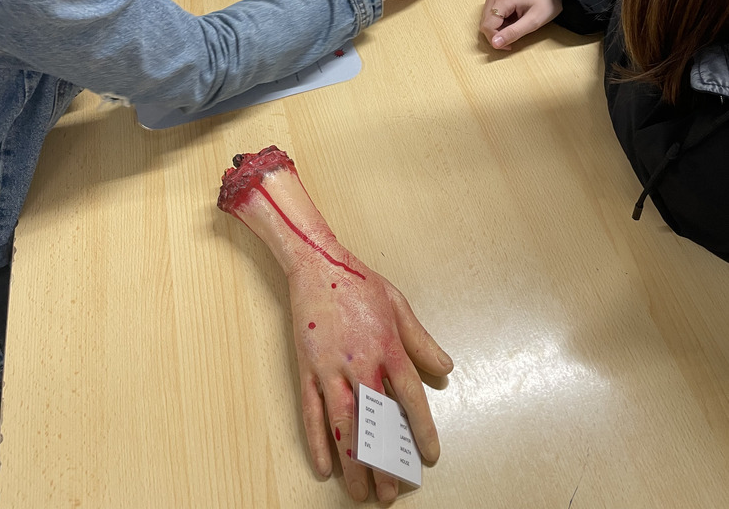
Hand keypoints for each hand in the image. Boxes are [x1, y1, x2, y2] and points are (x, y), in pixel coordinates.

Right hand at [288, 257, 450, 502]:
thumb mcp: (398, 305)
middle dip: (384, 459)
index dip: (420, 429)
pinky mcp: (306, 369)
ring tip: (360, 491)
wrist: (316, 265)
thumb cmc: (358, 283)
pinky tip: (325, 466)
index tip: (428, 456)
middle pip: (374, 420)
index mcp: (386, 345)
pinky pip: (311, 412)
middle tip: (391, 491)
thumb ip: (421, 341)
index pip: (408, 396)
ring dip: (353, 460)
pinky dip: (317, 440)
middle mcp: (359, 361)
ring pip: (343, 424)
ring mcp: (329, 367)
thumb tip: (445, 368)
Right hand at [480, 0, 561, 49]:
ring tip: (515, 25)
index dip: (496, 39)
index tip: (509, 45)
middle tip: (514, 36)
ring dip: (498, 27)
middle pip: (485, 22)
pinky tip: (512, 19)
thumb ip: (512, 33)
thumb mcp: (532, 22)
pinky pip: (490, 12)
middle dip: (497, 34)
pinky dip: (499, 21)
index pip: (487, 26)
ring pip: (486, 18)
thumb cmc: (547, 2)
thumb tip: (495, 43)